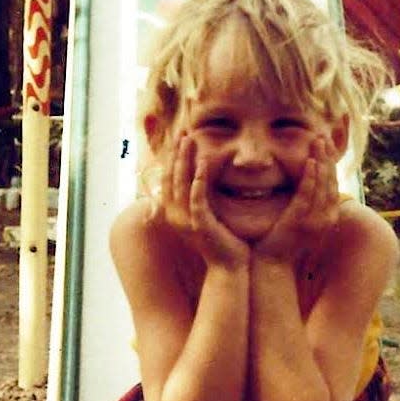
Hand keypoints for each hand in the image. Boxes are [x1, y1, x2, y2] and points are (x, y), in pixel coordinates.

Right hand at [158, 133, 249, 268]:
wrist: (228, 268)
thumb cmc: (221, 243)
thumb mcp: (206, 218)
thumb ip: (200, 201)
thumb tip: (201, 183)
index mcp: (176, 213)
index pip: (170, 180)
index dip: (173, 159)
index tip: (179, 139)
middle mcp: (176, 216)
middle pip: (172, 178)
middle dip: (176, 154)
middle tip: (182, 132)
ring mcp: (187, 220)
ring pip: (181, 184)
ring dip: (185, 160)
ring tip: (189, 140)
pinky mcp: (200, 224)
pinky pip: (197, 198)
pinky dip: (199, 180)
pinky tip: (203, 164)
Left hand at [253, 136, 340, 262]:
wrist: (273, 265)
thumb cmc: (284, 243)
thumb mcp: (302, 222)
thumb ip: (309, 206)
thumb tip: (310, 188)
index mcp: (329, 217)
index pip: (333, 184)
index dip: (331, 163)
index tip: (326, 145)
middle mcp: (327, 217)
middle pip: (331, 181)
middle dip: (328, 157)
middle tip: (323, 137)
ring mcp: (315, 220)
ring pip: (322, 184)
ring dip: (321, 161)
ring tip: (318, 142)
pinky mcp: (300, 220)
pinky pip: (308, 194)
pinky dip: (311, 177)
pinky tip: (310, 162)